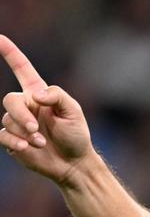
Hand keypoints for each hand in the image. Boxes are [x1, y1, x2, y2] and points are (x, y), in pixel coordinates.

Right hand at [1, 35, 93, 185]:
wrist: (74, 163)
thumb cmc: (76, 135)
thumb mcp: (74, 112)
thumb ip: (57, 96)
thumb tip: (35, 95)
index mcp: (39, 95)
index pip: (22, 69)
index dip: (10, 53)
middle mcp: (26, 106)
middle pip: (10, 100)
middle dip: (21, 114)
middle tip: (37, 128)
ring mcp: (18, 123)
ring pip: (8, 120)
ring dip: (25, 132)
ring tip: (42, 142)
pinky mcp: (12, 140)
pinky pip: (2, 135)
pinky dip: (14, 141)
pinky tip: (27, 147)